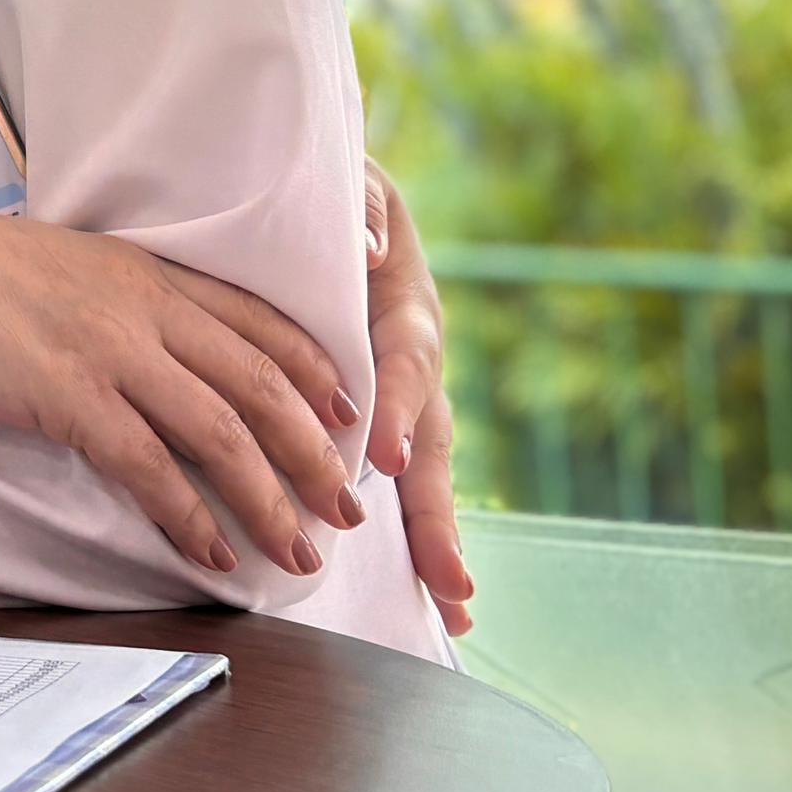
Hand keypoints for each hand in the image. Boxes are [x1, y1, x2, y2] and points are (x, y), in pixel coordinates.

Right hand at [0, 203, 366, 579]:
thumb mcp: (59, 264)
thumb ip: (112, 297)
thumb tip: (142, 345)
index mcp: (145, 272)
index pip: (260, 322)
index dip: (315, 372)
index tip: (349, 416)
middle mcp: (143, 307)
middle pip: (262, 386)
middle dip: (316, 454)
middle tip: (347, 509)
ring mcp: (109, 350)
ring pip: (222, 433)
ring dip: (270, 501)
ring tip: (299, 553)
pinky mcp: (67, 394)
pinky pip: (149, 467)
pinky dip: (190, 517)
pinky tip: (212, 554)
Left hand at [362, 163, 472, 634]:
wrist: (350, 204)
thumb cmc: (339, 195)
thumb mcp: (352, 186)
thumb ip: (362, 210)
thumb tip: (369, 252)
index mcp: (405, 307)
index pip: (405, 361)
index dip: (399, 408)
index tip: (386, 455)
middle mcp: (418, 362)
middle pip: (434, 441)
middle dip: (436, 510)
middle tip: (446, 576)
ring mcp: (413, 396)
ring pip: (430, 473)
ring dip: (438, 538)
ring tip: (452, 605)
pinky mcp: (393, 416)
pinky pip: (408, 479)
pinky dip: (422, 534)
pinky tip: (436, 596)